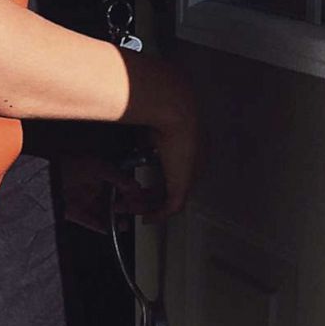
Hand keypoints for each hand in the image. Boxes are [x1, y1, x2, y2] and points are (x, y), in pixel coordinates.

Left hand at [57, 153, 167, 234]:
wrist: (43, 173)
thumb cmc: (66, 162)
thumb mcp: (96, 166)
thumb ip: (117, 176)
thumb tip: (134, 185)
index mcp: (97, 173)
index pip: (120, 184)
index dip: (131, 192)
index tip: (141, 199)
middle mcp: (90, 186)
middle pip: (113, 200)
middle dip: (126, 207)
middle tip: (137, 212)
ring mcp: (82, 199)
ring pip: (103, 212)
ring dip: (115, 219)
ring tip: (126, 224)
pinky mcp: (72, 211)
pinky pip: (90, 221)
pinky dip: (101, 226)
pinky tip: (110, 229)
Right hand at [130, 55, 199, 219]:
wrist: (174, 108)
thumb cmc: (163, 110)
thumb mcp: (148, 126)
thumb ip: (142, 138)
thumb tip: (132, 142)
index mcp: (191, 146)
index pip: (174, 168)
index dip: (156, 178)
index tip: (141, 182)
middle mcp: (194, 163)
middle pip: (171, 186)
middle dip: (149, 194)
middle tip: (132, 199)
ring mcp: (190, 175)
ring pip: (168, 198)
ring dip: (147, 204)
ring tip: (130, 207)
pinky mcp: (183, 185)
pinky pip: (171, 207)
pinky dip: (157, 215)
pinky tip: (145, 218)